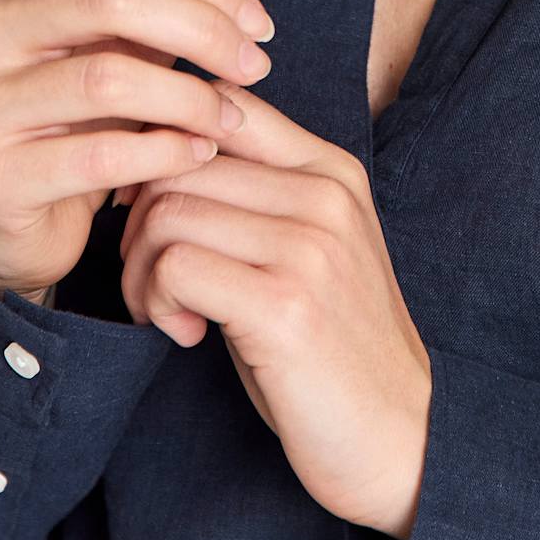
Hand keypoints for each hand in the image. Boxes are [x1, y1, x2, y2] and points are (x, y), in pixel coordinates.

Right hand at [0, 0, 273, 301]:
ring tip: (231, 118)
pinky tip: (198, 154)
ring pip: (106, 78)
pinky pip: (99, 155)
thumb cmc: (79, 112)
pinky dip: (165, 153)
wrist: (16, 212)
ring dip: (191, 98)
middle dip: (204, 29)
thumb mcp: (127, 41)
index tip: (259, 24)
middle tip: (255, 66)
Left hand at [117, 84, 432, 538]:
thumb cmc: (332, 346)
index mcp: (331, 169)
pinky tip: (189, 334)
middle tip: (152, 284)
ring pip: (168, 212)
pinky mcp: (286, 304)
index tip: (150, 208)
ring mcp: (310, 246)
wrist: (401, 435)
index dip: (162, 148)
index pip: (221, 104)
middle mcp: (325, 193)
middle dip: (138, 224)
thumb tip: (154, 154)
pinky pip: (176, 267)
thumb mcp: (304, 250)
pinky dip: (159, 303)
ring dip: (142, 271)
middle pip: (179, 162)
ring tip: (169, 312)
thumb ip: (251, 195)